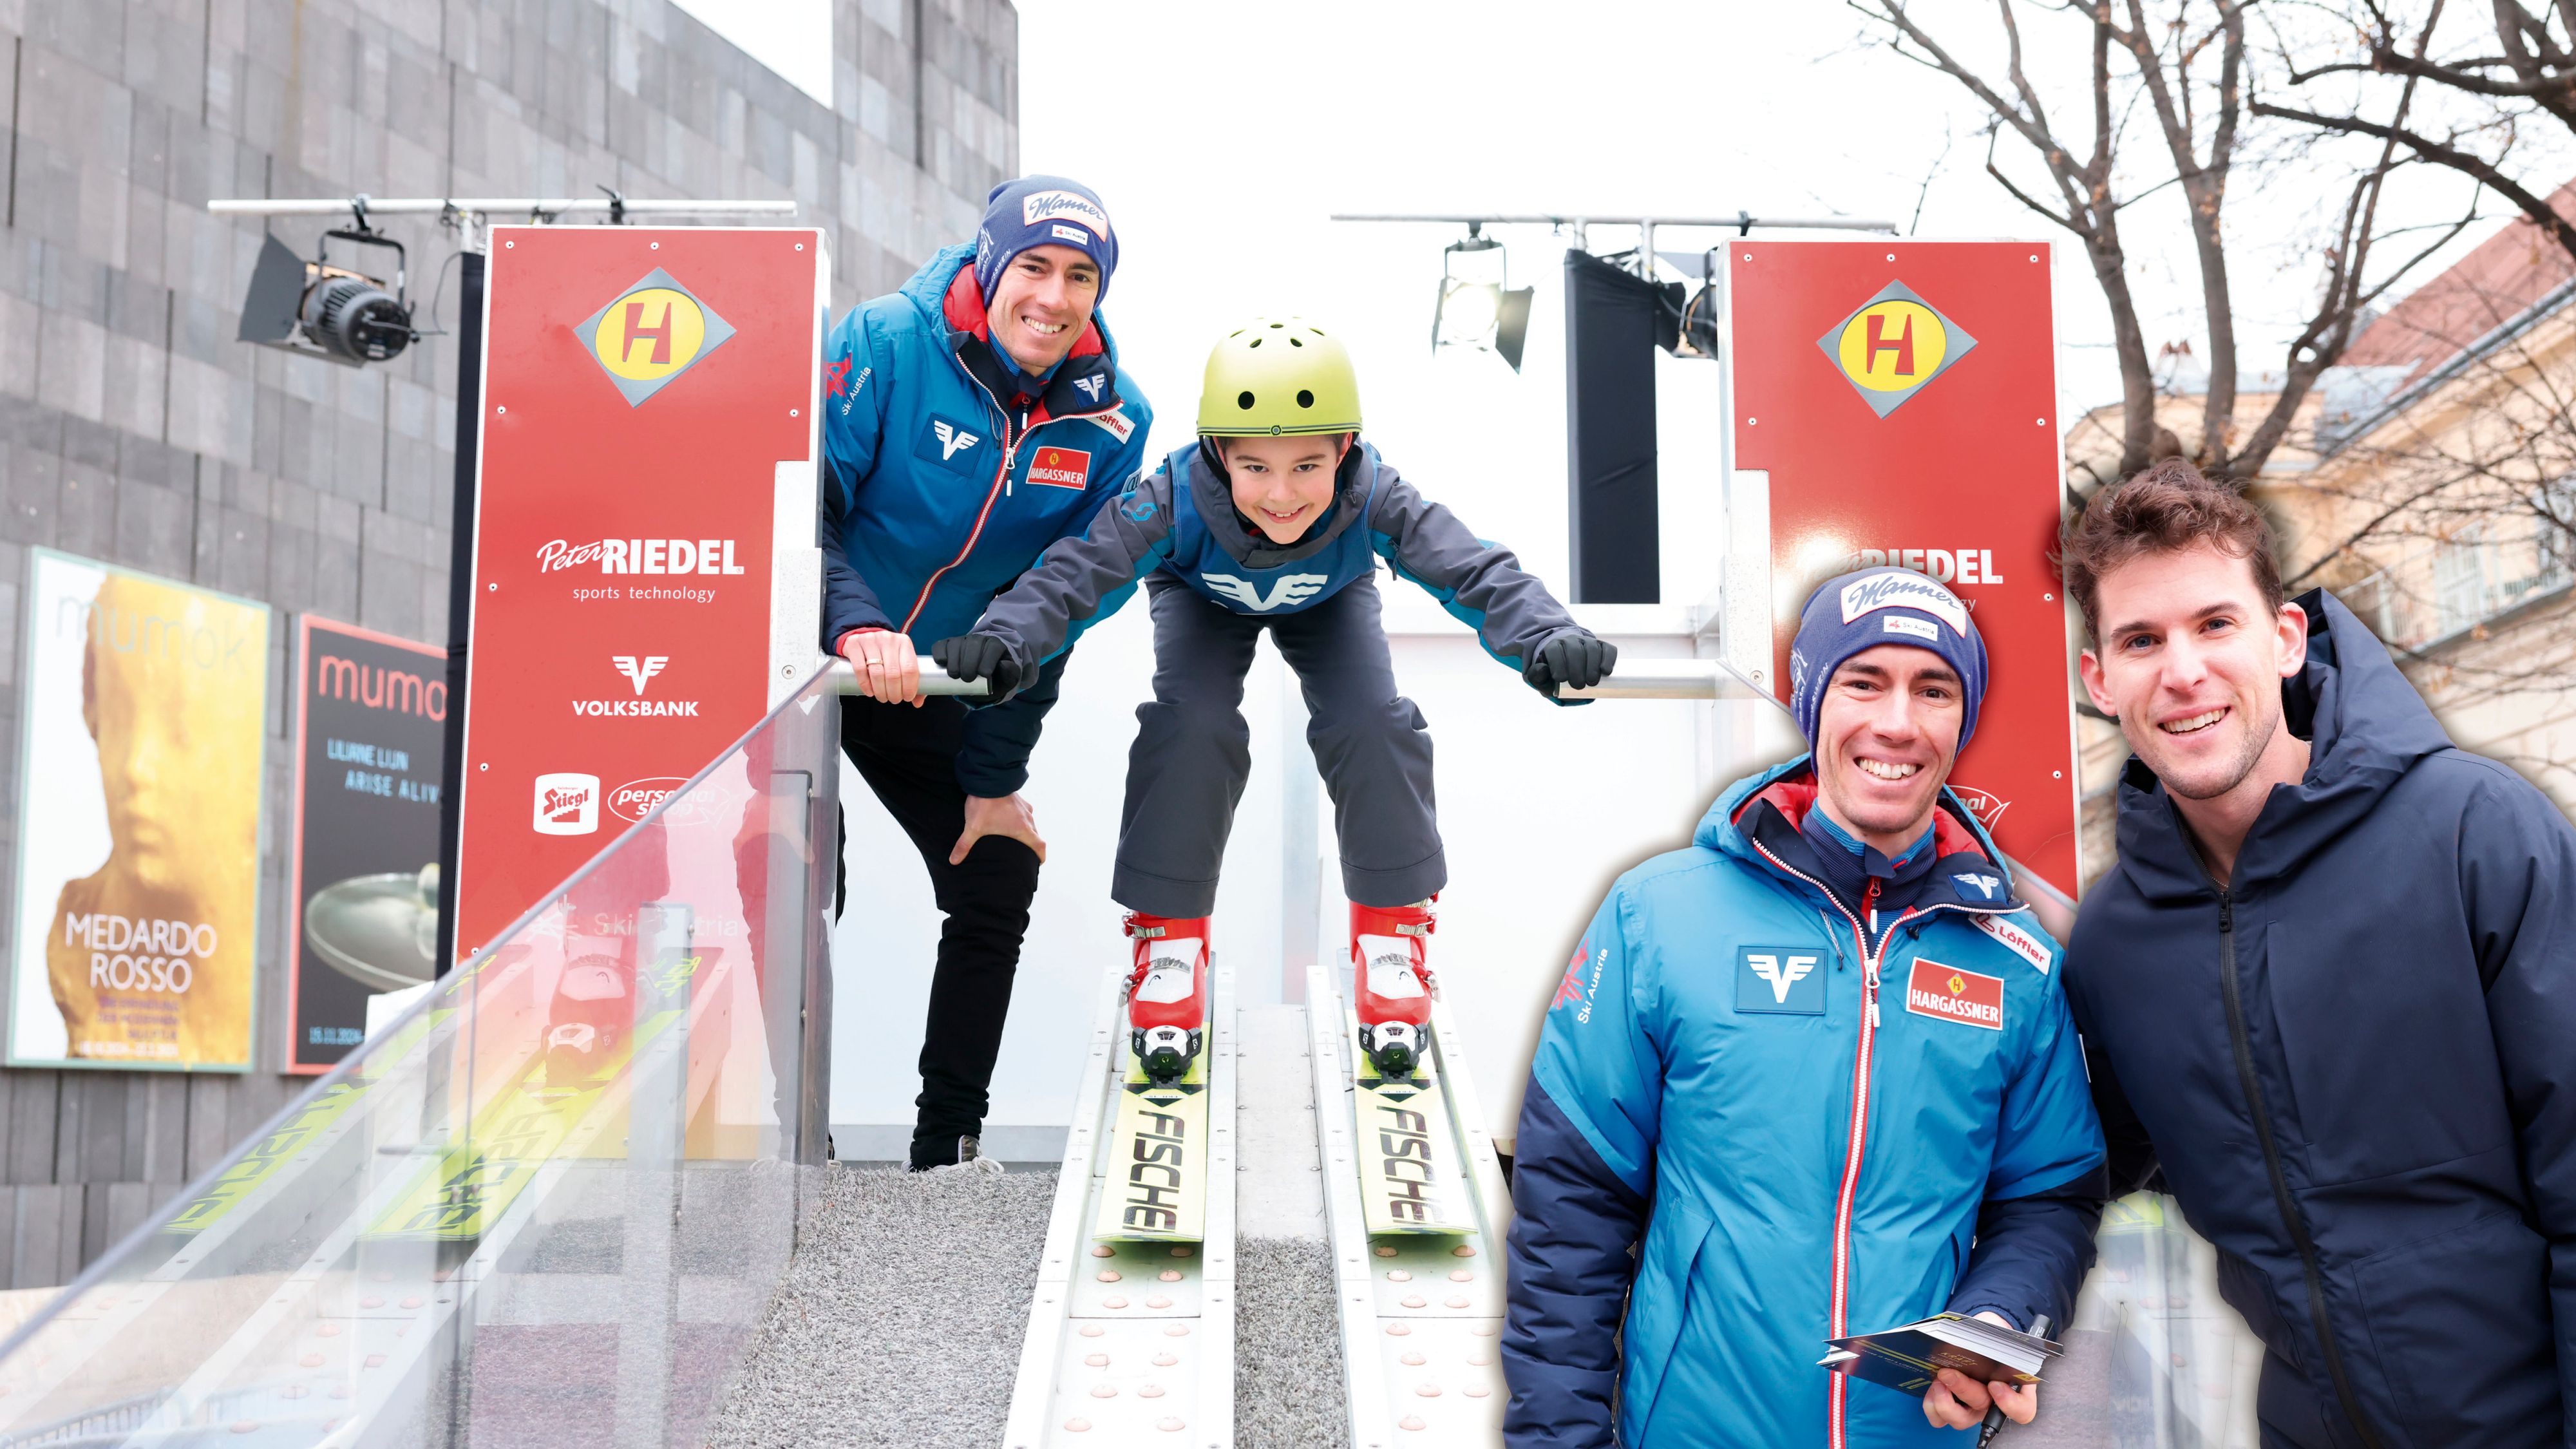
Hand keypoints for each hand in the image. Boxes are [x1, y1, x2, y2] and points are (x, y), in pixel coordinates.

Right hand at [840, 628, 922, 706]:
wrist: (862, 636)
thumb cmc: (885, 652)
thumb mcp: (900, 659)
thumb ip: (910, 678)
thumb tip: (917, 702)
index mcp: (904, 642)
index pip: (910, 668)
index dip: (909, 687)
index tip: (907, 697)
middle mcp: (888, 639)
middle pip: (893, 673)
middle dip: (894, 692)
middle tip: (894, 700)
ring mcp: (870, 640)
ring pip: (877, 673)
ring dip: (880, 691)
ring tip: (882, 697)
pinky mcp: (854, 644)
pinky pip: (860, 669)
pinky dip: (865, 685)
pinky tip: (870, 692)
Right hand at [932, 633, 1023, 697]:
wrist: (982, 675)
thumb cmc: (995, 677)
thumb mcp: (1007, 678)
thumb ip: (1010, 674)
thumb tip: (1004, 665)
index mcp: (995, 645)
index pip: (992, 648)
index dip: (988, 660)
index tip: (984, 675)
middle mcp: (978, 639)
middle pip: (973, 645)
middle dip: (968, 663)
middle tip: (967, 679)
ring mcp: (962, 641)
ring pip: (956, 644)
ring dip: (953, 660)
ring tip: (954, 675)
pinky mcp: (947, 645)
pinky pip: (941, 645)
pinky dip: (940, 653)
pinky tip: (942, 663)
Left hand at [951, 792, 1045, 864]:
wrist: (988, 778)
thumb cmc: (984, 804)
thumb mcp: (973, 827)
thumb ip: (964, 845)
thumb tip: (954, 861)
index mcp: (1022, 829)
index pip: (1039, 846)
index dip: (1041, 856)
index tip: (1038, 863)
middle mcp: (1028, 818)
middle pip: (1036, 835)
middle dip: (1032, 845)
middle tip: (1024, 854)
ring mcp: (1024, 807)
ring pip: (1031, 823)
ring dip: (1027, 831)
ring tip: (1016, 837)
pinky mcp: (1019, 799)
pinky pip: (1025, 812)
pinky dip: (1021, 819)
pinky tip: (1010, 819)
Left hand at [1523, 631, 1617, 694]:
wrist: (1570, 666)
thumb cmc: (1554, 673)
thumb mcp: (1542, 678)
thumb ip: (1537, 676)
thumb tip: (1543, 670)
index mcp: (1553, 646)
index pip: (1555, 650)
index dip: (1558, 663)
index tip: (1561, 679)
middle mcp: (1571, 641)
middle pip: (1575, 650)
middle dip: (1577, 668)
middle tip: (1578, 685)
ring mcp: (1588, 642)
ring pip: (1592, 648)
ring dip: (1593, 666)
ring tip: (1592, 682)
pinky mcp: (1602, 647)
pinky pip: (1607, 649)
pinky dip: (1608, 659)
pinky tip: (1606, 671)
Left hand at [1920, 1313, 2037, 1429]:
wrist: (1974, 1340)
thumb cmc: (1987, 1340)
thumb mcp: (1996, 1335)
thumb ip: (1994, 1342)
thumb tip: (1979, 1343)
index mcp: (2011, 1388)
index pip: (2022, 1410)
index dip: (2010, 1404)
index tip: (1995, 1384)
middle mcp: (1992, 1404)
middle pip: (1982, 1407)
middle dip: (1963, 1389)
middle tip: (1947, 1372)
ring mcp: (1971, 1409)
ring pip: (1959, 1420)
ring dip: (1944, 1402)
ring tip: (1937, 1380)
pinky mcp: (1950, 1410)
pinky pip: (1939, 1419)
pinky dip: (1931, 1405)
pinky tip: (1931, 1386)